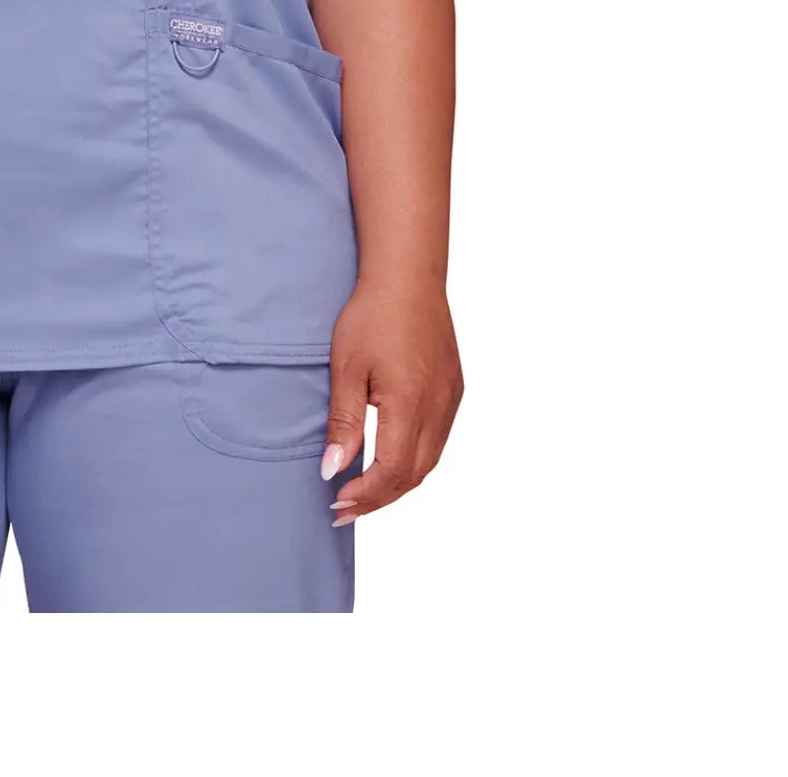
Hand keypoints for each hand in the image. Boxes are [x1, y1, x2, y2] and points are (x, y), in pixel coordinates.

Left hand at [321, 280, 462, 520]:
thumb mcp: (346, 368)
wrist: (408, 278)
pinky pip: (438, 440)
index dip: (365, 495)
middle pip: (414, 475)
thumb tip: (333, 470)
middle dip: (379, 498)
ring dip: (398, 483)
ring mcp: (451, 401)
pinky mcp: (454, 391)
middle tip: (345, 509)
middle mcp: (438, 409)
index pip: (393, 472)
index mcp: (411, 404)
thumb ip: (343, 423)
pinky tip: (391, 460)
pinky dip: (414, 460)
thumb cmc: (372, 316)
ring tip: (364, 492)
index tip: (337, 504)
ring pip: (430, 461)